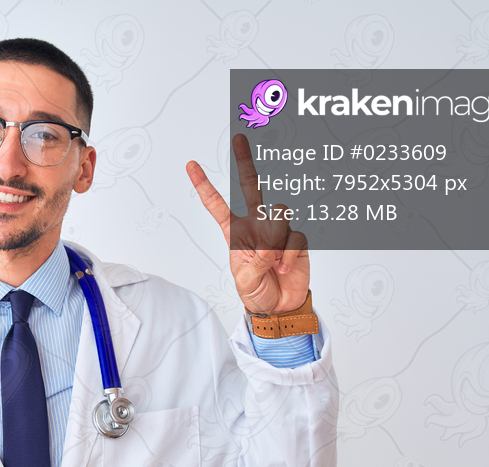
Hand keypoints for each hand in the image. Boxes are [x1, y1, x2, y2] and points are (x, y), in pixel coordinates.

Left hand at [186, 134, 309, 314]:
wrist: (279, 306)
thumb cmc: (256, 291)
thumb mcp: (244, 280)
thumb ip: (255, 263)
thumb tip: (270, 247)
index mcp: (235, 232)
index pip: (217, 205)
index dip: (204, 185)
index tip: (191, 165)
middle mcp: (256, 224)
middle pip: (251, 187)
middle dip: (245, 162)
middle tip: (239, 139)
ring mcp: (277, 229)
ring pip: (279, 213)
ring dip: (275, 238)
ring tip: (273, 261)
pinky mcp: (296, 238)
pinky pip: (295, 236)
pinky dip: (290, 253)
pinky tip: (285, 266)